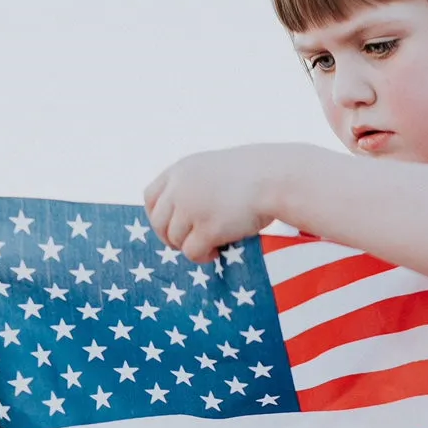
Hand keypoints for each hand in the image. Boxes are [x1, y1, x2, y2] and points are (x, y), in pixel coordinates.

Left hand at [143, 143, 300, 263]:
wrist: (277, 178)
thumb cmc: (255, 175)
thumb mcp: (215, 170)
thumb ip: (194, 187)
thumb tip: (181, 218)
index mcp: (181, 170)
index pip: (150, 197)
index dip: (156, 216)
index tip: (168, 227)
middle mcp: (180, 188)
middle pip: (158, 222)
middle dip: (169, 237)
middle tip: (187, 244)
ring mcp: (192, 208)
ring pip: (175, 239)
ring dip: (189, 247)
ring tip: (211, 246)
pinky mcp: (207, 228)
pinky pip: (191, 252)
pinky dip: (201, 257)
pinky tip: (216, 252)